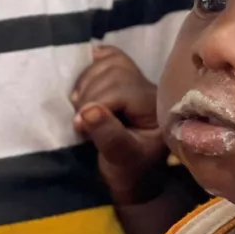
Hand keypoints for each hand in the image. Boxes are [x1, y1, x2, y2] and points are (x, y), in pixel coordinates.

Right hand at [71, 46, 169, 204]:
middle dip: (90, 94)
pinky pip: (110, 57)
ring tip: (80, 107)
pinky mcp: (125, 78)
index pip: (122, 89)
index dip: (96, 102)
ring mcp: (138, 80)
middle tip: (80, 121)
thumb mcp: (121, 159)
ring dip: (87, 81)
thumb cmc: (130, 171)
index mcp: (155, 107)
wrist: (133, 176)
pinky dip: (94, 64)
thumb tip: (88, 110)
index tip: (79, 125)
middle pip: (114, 72)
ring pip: (110, 61)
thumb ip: (108, 136)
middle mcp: (150, 88)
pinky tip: (85, 79)